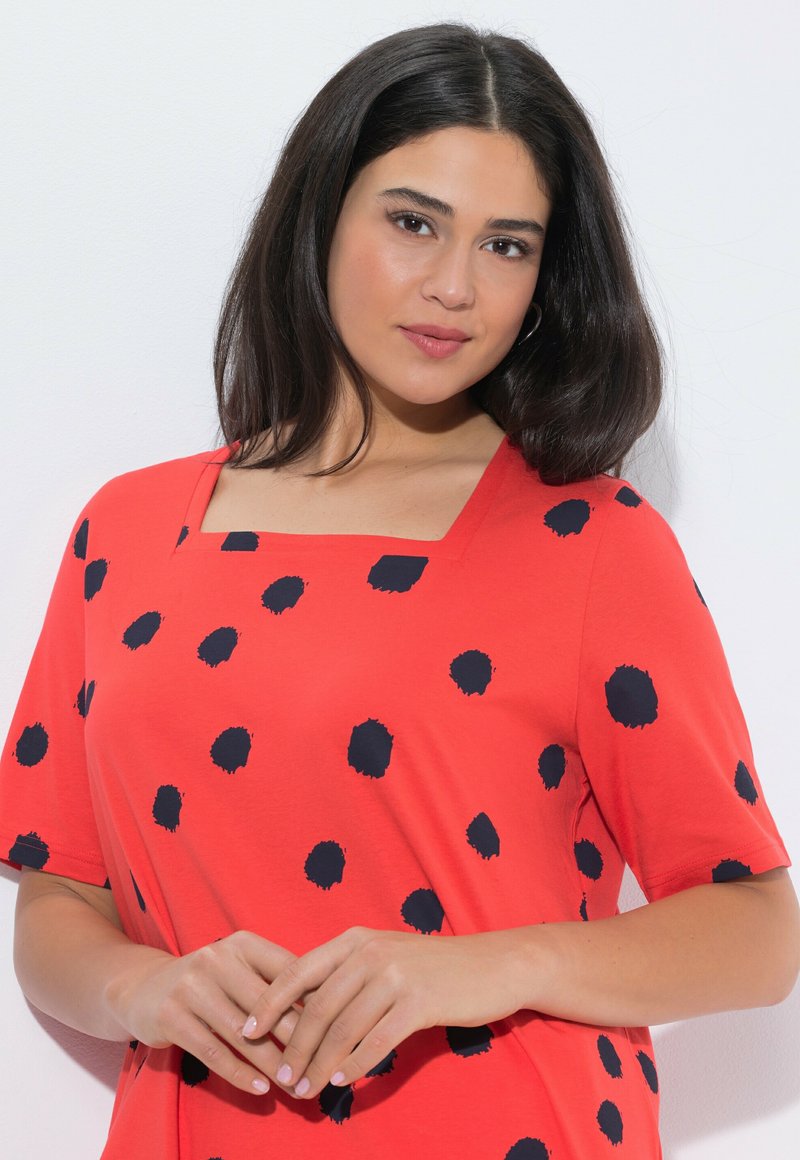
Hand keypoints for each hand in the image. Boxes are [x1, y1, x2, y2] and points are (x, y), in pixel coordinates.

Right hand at [107, 930, 314, 1096]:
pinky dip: (239, 1073)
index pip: (288, 971)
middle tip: (320, 1067)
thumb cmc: (208, 983)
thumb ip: (275, 982)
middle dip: (297, 1040)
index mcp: (242, 943)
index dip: (314, 1002)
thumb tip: (326, 1009)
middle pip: (269, 1005)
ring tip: (295, 1085)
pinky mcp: (171, 1016)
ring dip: (272, 1064)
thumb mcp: (239, 969)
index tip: (337, 1031)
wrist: (143, 989)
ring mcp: (191, 986)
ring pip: (243, 1033)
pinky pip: (213, 1051)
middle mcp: (217, 958)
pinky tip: (260, 1088)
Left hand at [241, 925, 525, 1100]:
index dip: (268, 1002)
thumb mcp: (385, 957)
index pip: (298, 970)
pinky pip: (376, 1040)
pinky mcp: (419, 1001)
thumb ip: (347, 976)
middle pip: (317, 1006)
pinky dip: (354, 1064)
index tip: (246, 1032)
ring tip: (303, 1090)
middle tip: (280, 1079)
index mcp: (355, 939)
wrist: (492, 965)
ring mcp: (395, 974)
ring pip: (343, 1028)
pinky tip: (341, 1081)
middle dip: (293, 1047)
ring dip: (319, 1064)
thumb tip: (303, 1013)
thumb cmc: (433, 967)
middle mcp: (370, 952)